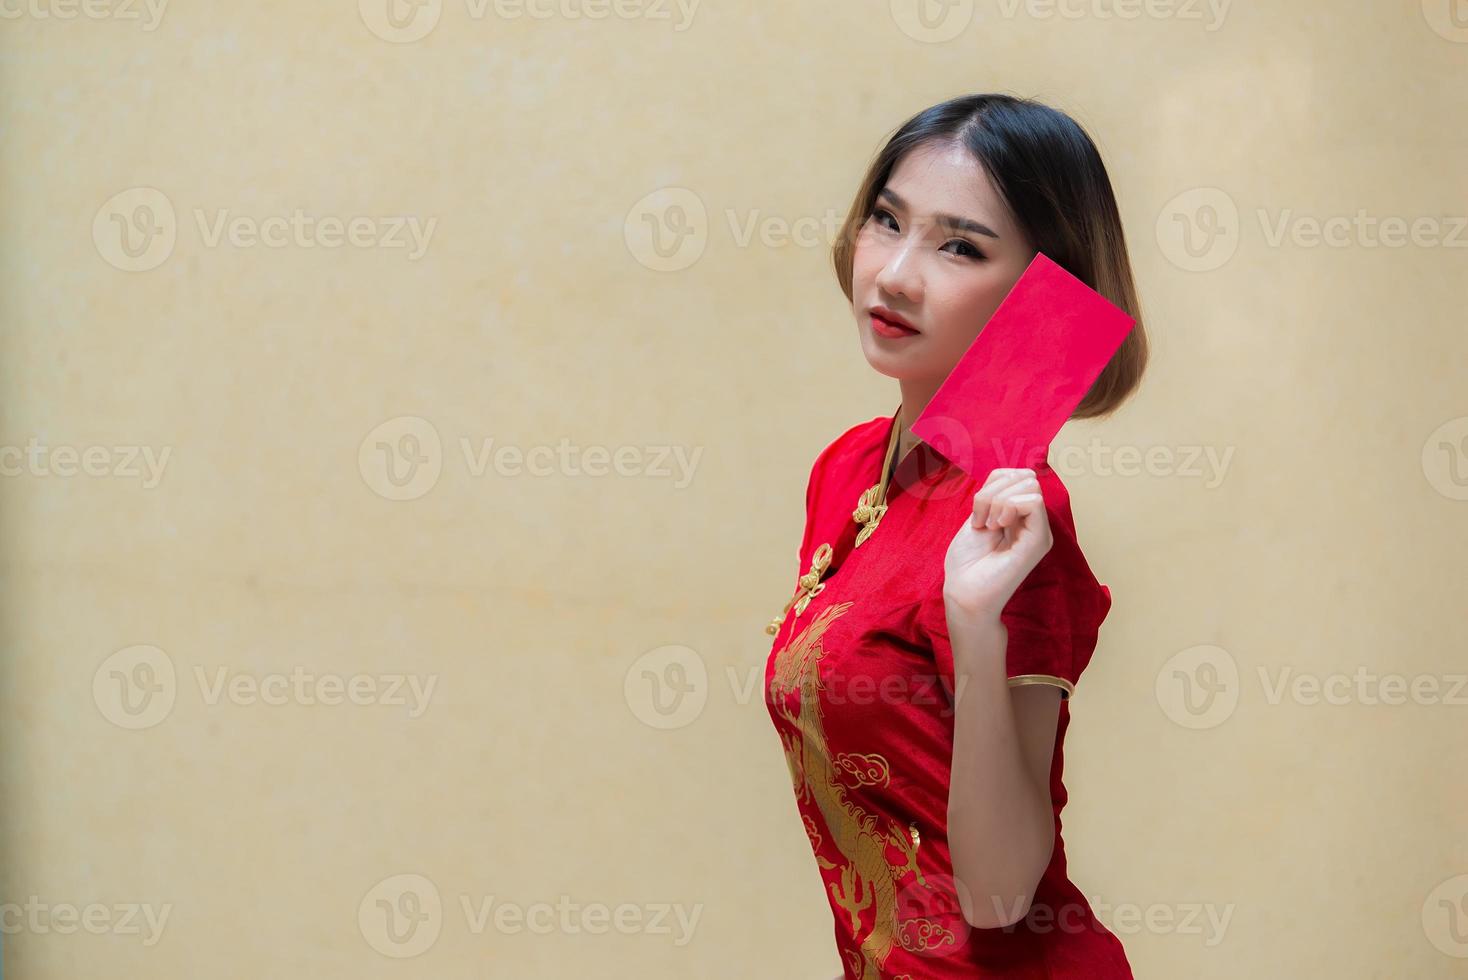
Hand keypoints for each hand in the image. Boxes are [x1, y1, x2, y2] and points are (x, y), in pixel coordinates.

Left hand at [942, 468, 1052, 622]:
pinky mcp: (1039, 541)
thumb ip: (994, 495)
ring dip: (996, 500)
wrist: (964, 593)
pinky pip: (1033, 501)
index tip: (979, 512)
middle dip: (994, 490)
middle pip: (1026, 476)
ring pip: (1029, 484)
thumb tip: (1008, 473)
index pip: (1019, 475)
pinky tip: (996, 528)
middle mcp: (1035, 523)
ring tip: (987, 526)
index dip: (995, 483)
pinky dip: (1007, 507)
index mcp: (1021, 516)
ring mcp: (1039, 532)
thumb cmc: (967, 563)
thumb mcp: (978, 516)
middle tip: (982, 520)